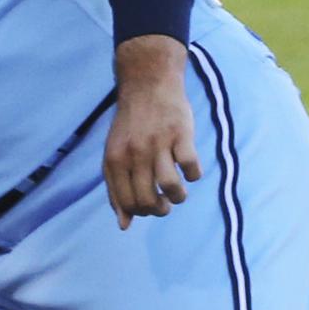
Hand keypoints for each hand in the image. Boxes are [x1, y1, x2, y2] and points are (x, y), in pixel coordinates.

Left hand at [104, 34, 201, 229]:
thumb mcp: (115, 154)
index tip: (151, 206)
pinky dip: (194, 175)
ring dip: (178, 197)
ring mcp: (158, 144)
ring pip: (170, 186)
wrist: (147, 83)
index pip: (128, 203)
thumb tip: (124, 225)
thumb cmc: (131, 125)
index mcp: (115, 160)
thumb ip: (116, 189)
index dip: (142, 212)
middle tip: (165, 203)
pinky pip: (191, 166)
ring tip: (178, 192)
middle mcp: (135, 153)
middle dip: (160, 210)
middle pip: (148, 200)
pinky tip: (190, 170)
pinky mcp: (181, 134)